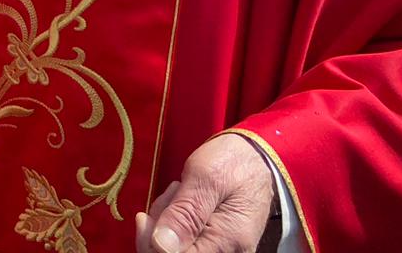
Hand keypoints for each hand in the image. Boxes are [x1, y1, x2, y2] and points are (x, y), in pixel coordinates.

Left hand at [134, 134, 275, 252]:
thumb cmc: (232, 163)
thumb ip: (184, 213)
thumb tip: (160, 246)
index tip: (145, 217)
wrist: (257, 159)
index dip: (152, 242)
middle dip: (159, 228)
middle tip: (173, 195)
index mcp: (226, 243)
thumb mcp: (205, 178)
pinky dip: (174, 224)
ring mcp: (222, 251)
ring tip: (181, 193)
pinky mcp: (216, 245)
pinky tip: (183, 203)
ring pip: (174, 248)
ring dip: (166, 222)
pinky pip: (184, 242)